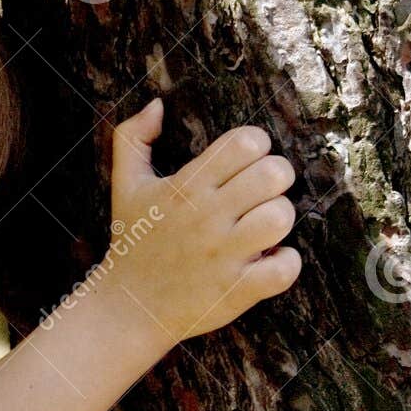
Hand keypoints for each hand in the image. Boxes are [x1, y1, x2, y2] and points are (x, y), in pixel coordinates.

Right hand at [105, 97, 301, 344]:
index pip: (245, 143)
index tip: (246, 162)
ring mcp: (223, 256)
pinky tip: (269, 258)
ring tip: (262, 225)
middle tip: (260, 192)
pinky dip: (286, 262)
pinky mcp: (237, 291)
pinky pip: (285, 268)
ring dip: (279, 218)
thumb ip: (132, 136)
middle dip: (276, 178)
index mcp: (185, 187)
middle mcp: (206, 218)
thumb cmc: (134, 240)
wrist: (128, 307)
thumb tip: (157, 104)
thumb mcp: (124, 184)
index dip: (256, 145)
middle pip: (274, 174)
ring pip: (282, 217)